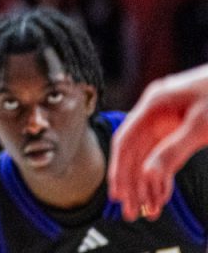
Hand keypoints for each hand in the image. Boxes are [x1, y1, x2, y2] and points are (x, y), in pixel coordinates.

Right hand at [108, 64, 207, 220]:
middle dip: (132, 182)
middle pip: (135, 151)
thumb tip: (149, 175)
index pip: (125, 140)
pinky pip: (164, 154)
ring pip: (149, 156)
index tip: (117, 193)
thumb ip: (173, 150)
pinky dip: (163, 174)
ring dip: (148, 183)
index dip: (119, 168)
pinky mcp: (180, 127)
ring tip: (149, 210)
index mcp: (153, 104)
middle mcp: (155, 112)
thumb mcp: (200, 126)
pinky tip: (161, 194)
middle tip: (131, 211)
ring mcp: (167, 120)